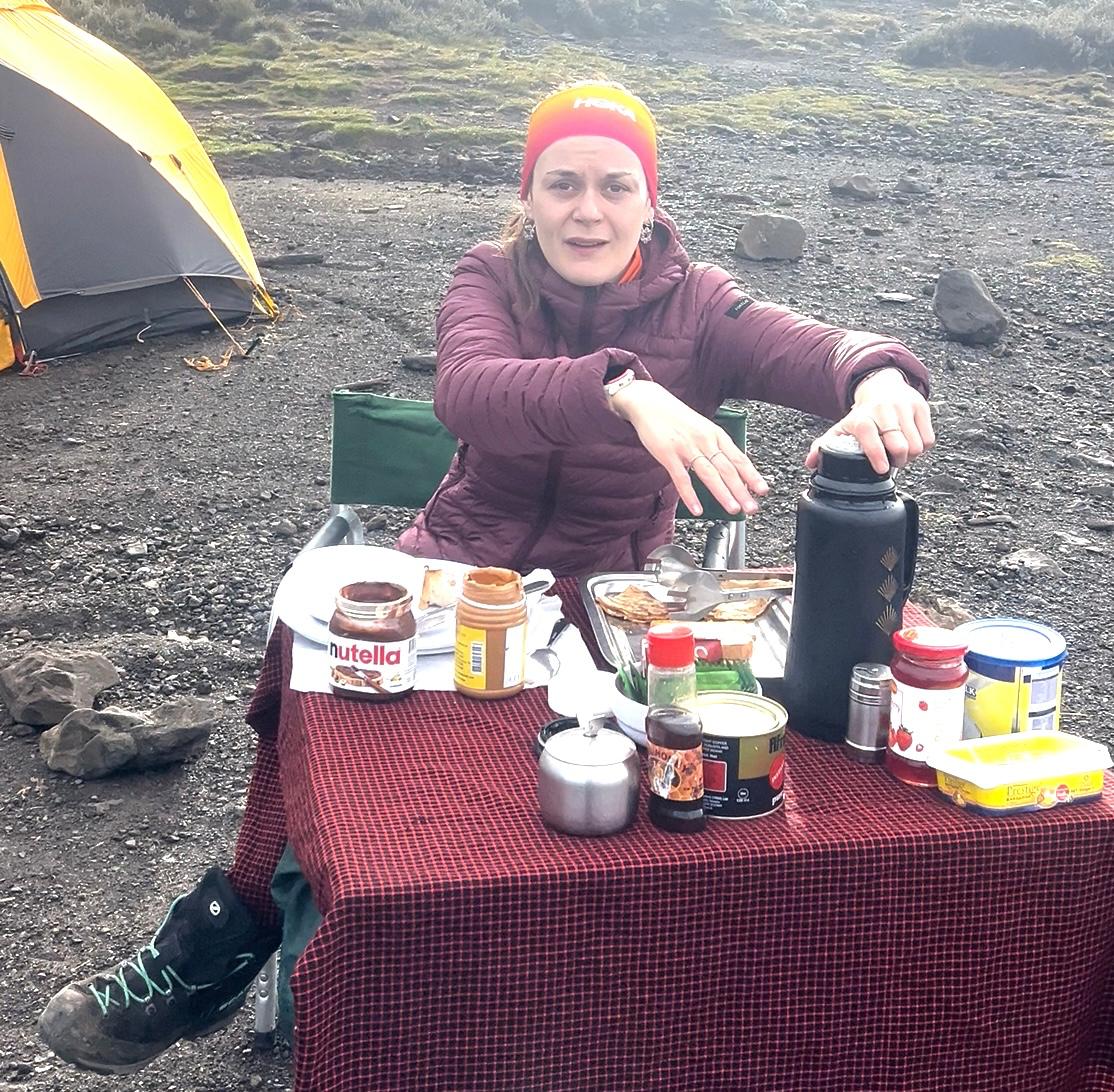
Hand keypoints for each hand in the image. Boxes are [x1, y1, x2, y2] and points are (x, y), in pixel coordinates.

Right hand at [609, 381, 767, 516]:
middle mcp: (705, 440)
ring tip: (733, 509)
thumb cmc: (677, 419)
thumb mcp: (702, 429)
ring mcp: (686, 447)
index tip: (763, 490)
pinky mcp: (668, 453)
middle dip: (742, 490)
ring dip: (723, 493)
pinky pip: (681, 478)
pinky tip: (697, 509)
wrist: (650, 403)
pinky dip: (690, 495)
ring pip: (709, 474)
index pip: (739, 458)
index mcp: (716, 434)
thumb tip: (729, 472)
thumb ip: (714, 449)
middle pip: (727, 469)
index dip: (752, 475)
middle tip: (752, 507)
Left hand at [805, 367, 934, 474]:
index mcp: (862, 418)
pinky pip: (929, 439)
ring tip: (901, 453)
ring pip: (917, 445)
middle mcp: (884, 411)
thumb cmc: (862, 414)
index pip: (870, 436)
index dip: (877, 455)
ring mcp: (905, 408)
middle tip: (893, 462)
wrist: (882, 386)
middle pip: (899, 444)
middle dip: (898, 460)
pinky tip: (911, 444)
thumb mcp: (842, 427)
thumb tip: (810, 463)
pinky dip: (923, 448)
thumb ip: (824, 446)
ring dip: (911, 456)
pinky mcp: (922, 407)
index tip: (882, 469)